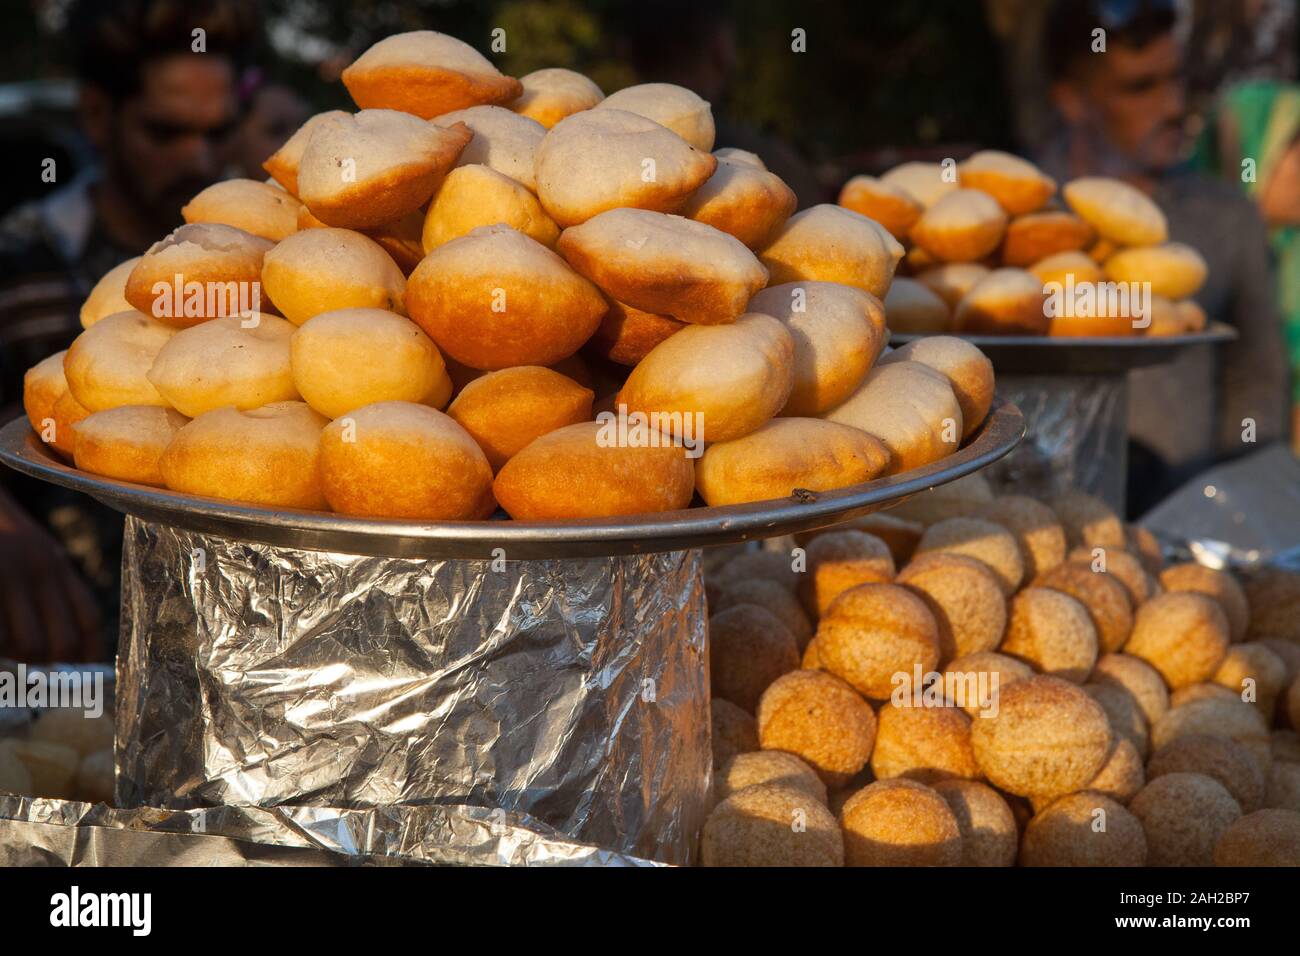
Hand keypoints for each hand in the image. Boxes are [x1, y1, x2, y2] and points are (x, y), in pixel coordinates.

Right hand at [0, 488, 102, 662]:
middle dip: (52, 670)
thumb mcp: (35, 553)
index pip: (89, 618)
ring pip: (27, 644)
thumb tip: (63, 642)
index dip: (90, 653)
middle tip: (37, 681)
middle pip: (63, 640)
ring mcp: (10, 576)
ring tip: (10, 665)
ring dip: (18, 662)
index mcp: (58, 566)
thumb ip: (51, 586)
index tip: (84, 677)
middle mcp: (41, 571)